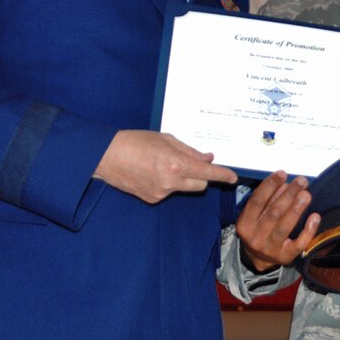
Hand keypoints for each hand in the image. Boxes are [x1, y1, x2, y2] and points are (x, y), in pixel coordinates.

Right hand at [94, 130, 237, 203]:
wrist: (106, 156)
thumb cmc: (136, 142)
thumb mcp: (166, 140)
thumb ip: (189, 151)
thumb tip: (207, 158)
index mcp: (176, 164)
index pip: (208, 174)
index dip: (223, 176)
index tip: (233, 177)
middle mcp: (171, 182)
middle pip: (200, 185)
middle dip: (201, 176)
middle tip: (191, 163)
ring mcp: (161, 193)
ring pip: (184, 188)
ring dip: (183, 179)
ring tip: (163, 164)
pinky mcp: (152, 199)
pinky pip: (169, 192)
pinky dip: (167, 183)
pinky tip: (152, 173)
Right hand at [235, 171, 318, 272]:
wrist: (258, 259)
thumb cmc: (258, 229)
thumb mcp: (256, 215)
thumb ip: (268, 199)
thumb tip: (285, 183)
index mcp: (245, 224)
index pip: (257, 201)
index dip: (270, 185)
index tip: (282, 173)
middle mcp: (255, 237)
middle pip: (273, 212)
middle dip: (288, 194)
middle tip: (301, 181)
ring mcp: (270, 249)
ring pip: (285, 227)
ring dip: (296, 209)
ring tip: (306, 194)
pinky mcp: (285, 257)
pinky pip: (299, 244)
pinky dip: (308, 230)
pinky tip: (315, 216)